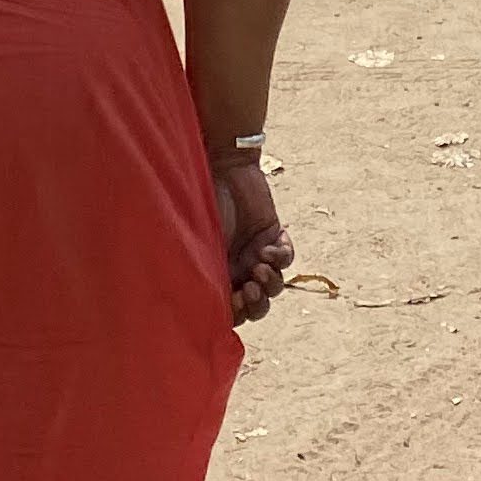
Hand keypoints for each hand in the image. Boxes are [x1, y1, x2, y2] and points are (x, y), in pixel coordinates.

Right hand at [210, 152, 293, 322]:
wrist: (222, 166)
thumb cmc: (200, 203)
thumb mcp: (193, 240)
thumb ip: (196, 268)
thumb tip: (193, 300)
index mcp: (218, 275)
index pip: (234, 310)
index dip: (238, 313)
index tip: (234, 303)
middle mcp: (240, 269)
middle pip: (258, 304)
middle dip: (257, 303)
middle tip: (250, 289)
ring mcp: (258, 253)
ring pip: (276, 285)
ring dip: (271, 283)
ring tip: (260, 268)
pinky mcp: (275, 235)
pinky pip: (287, 258)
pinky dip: (281, 258)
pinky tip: (269, 249)